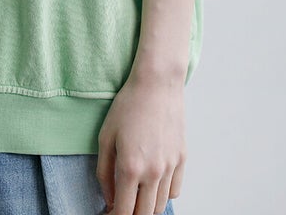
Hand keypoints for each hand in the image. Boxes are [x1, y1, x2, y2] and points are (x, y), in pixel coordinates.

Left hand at [96, 73, 185, 214]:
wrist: (157, 84)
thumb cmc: (127, 105)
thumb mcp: (105, 137)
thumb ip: (103, 172)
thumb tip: (108, 198)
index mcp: (130, 167)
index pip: (123, 211)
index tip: (107, 214)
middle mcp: (153, 172)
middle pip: (144, 214)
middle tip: (119, 207)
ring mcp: (170, 167)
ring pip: (161, 206)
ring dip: (146, 207)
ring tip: (134, 197)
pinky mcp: (182, 159)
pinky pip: (174, 191)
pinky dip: (162, 194)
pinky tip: (151, 185)